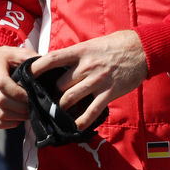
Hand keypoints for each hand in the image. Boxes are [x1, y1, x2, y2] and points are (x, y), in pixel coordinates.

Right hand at [0, 45, 35, 129]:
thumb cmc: (6, 58)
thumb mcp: (18, 52)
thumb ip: (31, 59)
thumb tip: (48, 68)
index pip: (3, 83)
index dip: (19, 93)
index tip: (31, 95)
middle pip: (2, 101)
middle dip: (21, 107)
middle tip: (33, 106)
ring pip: (0, 114)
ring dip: (18, 116)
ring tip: (29, 112)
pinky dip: (11, 123)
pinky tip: (19, 117)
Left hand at [30, 30, 146, 130]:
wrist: (141, 50)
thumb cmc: (115, 45)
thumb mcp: (92, 44)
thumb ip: (77, 55)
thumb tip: (59, 64)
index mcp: (81, 51)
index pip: (53, 59)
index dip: (38, 67)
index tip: (28, 74)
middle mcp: (86, 66)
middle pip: (60, 85)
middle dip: (54, 93)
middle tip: (51, 98)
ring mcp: (97, 81)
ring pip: (70, 99)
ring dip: (63, 107)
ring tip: (61, 110)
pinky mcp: (108, 93)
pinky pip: (91, 111)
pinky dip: (81, 121)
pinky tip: (76, 125)